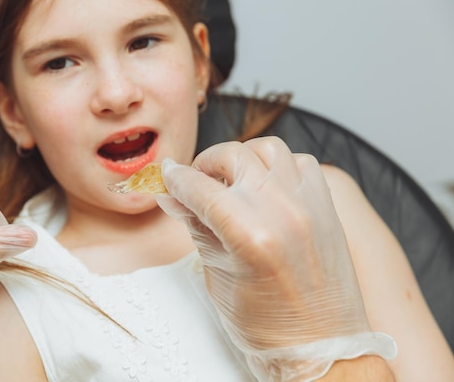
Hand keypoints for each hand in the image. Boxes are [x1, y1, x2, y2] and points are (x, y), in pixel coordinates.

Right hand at [157, 138, 394, 380]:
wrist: (322, 345)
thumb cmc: (269, 326)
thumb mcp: (217, 276)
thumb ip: (197, 228)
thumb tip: (173, 197)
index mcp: (250, 235)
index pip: (199, 188)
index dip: (175, 180)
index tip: (166, 178)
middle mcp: (283, 211)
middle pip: (233, 155)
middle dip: (205, 164)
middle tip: (195, 182)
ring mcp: (310, 204)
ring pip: (268, 148)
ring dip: (243, 157)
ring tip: (231, 180)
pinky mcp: (327, 205)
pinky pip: (300, 162)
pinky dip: (277, 165)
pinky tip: (266, 186)